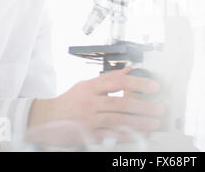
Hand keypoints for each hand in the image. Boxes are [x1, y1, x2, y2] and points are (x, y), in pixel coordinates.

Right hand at [27, 67, 164, 144]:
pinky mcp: (88, 135)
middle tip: (159, 109)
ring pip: (118, 121)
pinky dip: (126, 136)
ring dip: (139, 123)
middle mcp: (90, 103)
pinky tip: (139, 135)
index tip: (153, 87)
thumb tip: (129, 69)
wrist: (45, 120)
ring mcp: (89, 120)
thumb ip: (108, 78)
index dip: (137, 84)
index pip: (117, 82)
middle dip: (143, 107)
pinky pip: (110, 136)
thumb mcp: (86, 85)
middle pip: (121, 104)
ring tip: (154, 122)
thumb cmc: (68, 101)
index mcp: (90, 87)